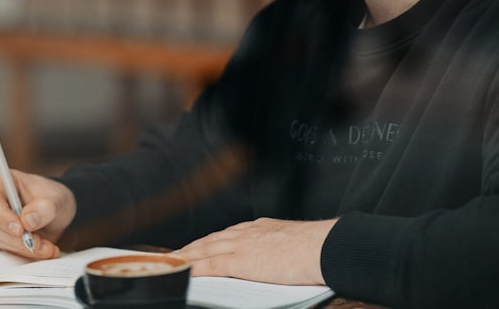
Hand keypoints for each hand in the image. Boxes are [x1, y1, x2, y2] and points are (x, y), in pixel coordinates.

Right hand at [0, 169, 76, 258]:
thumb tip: (27, 220)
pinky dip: (25, 252)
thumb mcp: (58, 200)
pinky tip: (44, 250)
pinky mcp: (0, 235)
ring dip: (23, 247)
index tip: (20, 229)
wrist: (58, 211)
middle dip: (15, 238)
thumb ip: (45, 208)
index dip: (1, 215)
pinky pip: (7, 248)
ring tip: (47, 247)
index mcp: (2, 181)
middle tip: (38, 243)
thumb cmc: (54, 198)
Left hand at [174, 217, 336, 285]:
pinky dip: (194, 268)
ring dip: (187, 256)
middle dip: (194, 246)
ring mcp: (242, 246)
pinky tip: (183, 271)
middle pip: (212, 240)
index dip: (211, 240)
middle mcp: (247, 233)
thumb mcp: (292, 243)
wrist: (324, 247)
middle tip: (177, 252)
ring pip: (205, 250)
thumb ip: (278, 249)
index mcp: (260, 228)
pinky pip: (209, 265)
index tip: (200, 244)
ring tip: (174, 262)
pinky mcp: (240, 262)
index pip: (228, 234)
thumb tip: (277, 261)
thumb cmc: (318, 249)